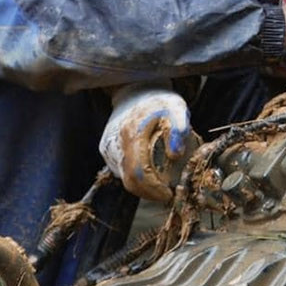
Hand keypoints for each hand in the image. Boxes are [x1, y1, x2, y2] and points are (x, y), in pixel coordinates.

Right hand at [100, 88, 198, 203]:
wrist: (135, 91)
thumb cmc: (158, 102)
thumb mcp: (176, 108)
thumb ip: (178, 129)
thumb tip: (176, 155)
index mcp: (133, 133)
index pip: (139, 171)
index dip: (154, 188)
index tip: (168, 194)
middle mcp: (116, 142)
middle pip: (129, 180)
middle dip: (149, 193)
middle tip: (166, 194)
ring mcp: (109, 147)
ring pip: (124, 178)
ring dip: (142, 187)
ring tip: (160, 185)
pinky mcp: (106, 150)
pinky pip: (120, 171)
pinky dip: (135, 178)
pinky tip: (149, 175)